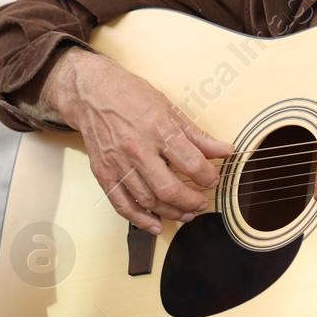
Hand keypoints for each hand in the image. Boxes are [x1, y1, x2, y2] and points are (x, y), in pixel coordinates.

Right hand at [47, 49, 232, 235]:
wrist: (91, 92)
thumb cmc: (130, 95)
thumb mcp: (169, 108)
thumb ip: (197, 135)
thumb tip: (225, 150)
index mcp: (158, 128)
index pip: (191, 162)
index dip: (207, 176)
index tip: (212, 179)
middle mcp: (137, 148)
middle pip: (169, 188)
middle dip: (191, 201)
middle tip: (201, 203)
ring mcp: (118, 162)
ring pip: (148, 200)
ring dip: (171, 212)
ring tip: (186, 213)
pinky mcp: (103, 172)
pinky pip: (122, 204)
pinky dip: (140, 219)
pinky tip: (155, 224)